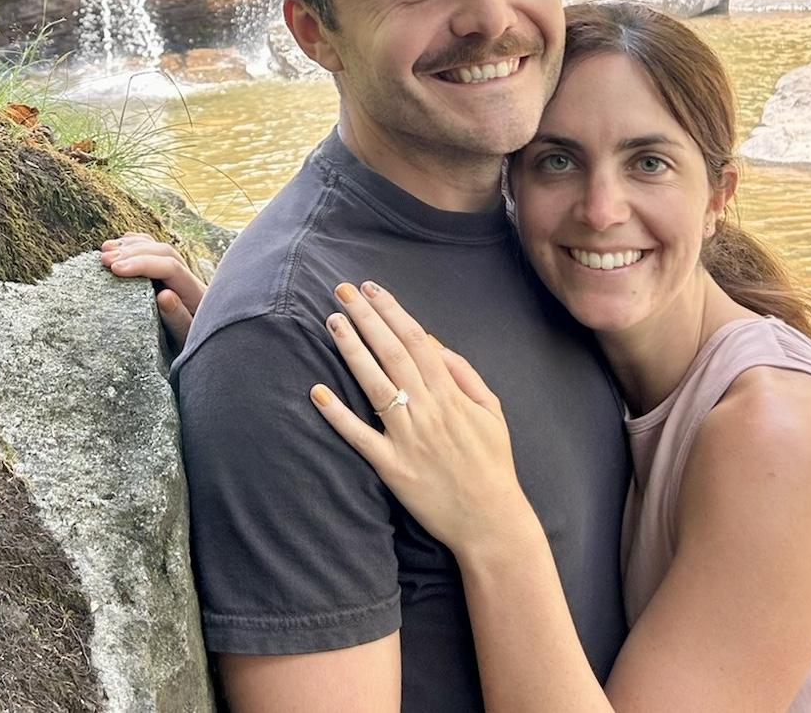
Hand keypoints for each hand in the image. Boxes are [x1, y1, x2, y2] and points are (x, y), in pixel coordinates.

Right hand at [99, 233, 205, 345]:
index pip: (169, 267)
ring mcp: (182, 274)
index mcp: (196, 293)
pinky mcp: (171, 276)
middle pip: (164, 252)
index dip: (142, 264)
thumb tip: (165, 295)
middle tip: (105, 260)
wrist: (203, 349)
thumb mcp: (184, 339)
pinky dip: (137, 244)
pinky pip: (155, 252)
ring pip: (158, 248)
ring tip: (105, 252)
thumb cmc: (190, 347)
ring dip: (131, 247)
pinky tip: (121, 242)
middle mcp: (190, 278)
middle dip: (133, 253)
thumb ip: (177, 319)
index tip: (116, 270)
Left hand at [309, 281, 528, 554]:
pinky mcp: (392, 467)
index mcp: (450, 394)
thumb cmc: (493, 464)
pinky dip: (338, 416)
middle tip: (342, 290)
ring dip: (351, 350)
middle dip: (366, 318)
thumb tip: (436, 344)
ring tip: (332, 321)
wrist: (492, 523)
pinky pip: (361, 437)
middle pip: (391, 353)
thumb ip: (466, 374)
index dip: (392, 311)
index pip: (416, 340)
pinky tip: (317, 392)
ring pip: (374, 384)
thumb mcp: (492, 411)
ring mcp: (407, 438)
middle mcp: (427, 409)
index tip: (372, 289)